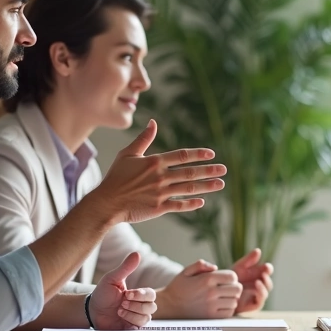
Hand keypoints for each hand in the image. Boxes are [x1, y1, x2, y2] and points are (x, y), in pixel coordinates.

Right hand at [84, 120, 226, 224]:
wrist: (107, 202)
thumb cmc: (116, 177)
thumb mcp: (128, 154)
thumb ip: (143, 139)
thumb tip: (153, 122)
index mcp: (154, 162)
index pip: (182, 156)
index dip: (198, 154)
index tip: (212, 154)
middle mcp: (160, 177)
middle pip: (190, 172)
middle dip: (209, 170)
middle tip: (224, 169)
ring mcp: (161, 193)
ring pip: (189, 188)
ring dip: (207, 186)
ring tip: (220, 184)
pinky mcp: (159, 208)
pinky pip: (179, 205)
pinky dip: (192, 204)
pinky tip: (202, 201)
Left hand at [89, 252, 156, 328]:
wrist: (91, 311)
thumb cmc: (103, 293)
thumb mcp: (113, 278)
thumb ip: (125, 268)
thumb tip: (137, 253)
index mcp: (138, 294)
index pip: (151, 295)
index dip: (141, 295)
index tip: (126, 294)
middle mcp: (140, 306)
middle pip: (152, 307)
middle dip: (136, 305)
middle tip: (122, 303)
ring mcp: (136, 317)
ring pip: (146, 318)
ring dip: (132, 313)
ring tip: (119, 310)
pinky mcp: (131, 327)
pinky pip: (139, 327)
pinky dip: (131, 321)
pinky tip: (121, 317)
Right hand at [155, 260, 241, 318]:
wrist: (168, 305)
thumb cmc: (178, 287)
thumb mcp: (186, 271)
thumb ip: (201, 265)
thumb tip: (216, 267)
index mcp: (207, 279)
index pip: (232, 277)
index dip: (232, 277)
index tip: (226, 280)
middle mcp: (211, 292)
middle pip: (237, 289)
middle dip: (234, 287)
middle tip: (227, 289)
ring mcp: (211, 306)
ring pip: (234, 301)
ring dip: (232, 299)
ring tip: (223, 297)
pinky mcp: (210, 317)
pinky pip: (229, 313)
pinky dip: (228, 309)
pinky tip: (220, 306)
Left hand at [232, 248, 273, 313]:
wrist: (218, 294)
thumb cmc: (228, 280)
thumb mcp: (238, 268)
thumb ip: (248, 260)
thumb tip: (258, 250)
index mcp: (257, 276)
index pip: (267, 271)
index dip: (268, 269)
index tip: (267, 266)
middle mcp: (258, 286)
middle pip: (268, 282)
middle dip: (267, 277)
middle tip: (265, 272)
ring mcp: (256, 296)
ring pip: (265, 292)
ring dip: (264, 286)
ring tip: (258, 281)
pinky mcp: (252, 305)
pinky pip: (260, 302)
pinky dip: (260, 295)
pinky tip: (255, 289)